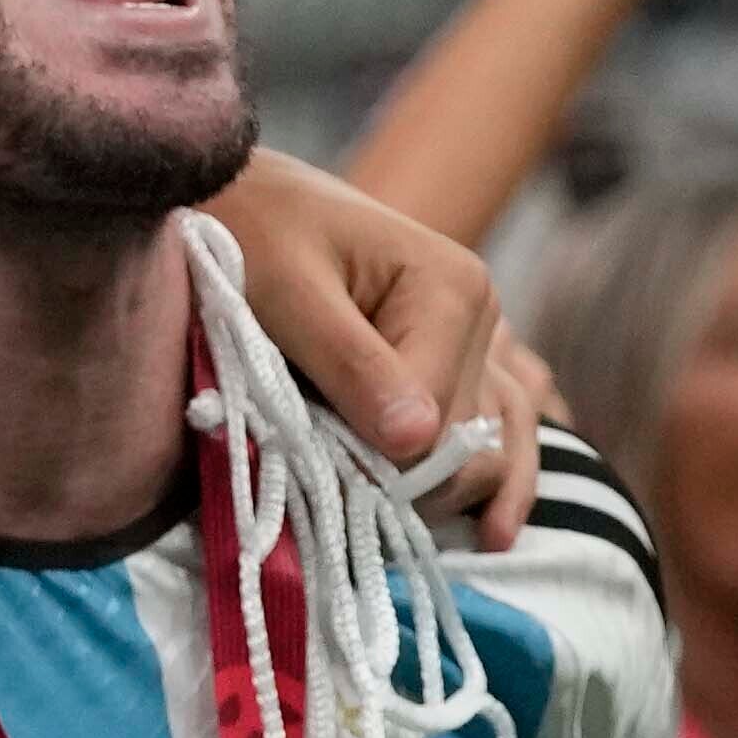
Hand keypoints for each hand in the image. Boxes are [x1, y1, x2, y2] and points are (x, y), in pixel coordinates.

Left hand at [210, 149, 542, 545]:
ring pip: (500, 442)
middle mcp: (485, 316)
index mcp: (454, 289)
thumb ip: (348, 364)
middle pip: (470, 441)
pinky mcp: (459, 359)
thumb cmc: (246, 232)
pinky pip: (501, 423)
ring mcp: (480, 340)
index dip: (383, 467)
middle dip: (414, 484)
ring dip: (463, 494)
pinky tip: (493, 530)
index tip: (323, 487)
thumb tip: (415, 443)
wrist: (236, 191)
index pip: (438, 421)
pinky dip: (498, 475)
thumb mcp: (284, 293)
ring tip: (445, 546)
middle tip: (343, 512)